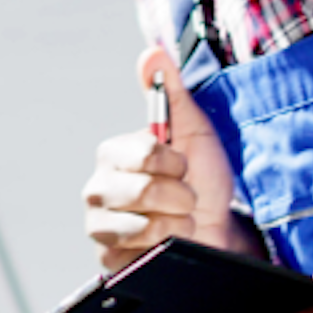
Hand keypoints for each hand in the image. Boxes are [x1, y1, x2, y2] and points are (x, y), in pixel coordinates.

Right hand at [81, 48, 248, 271]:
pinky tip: (165, 246)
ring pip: (143, 226)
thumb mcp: (192, 131)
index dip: (178, 163)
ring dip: (177, 225)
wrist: (215, 232)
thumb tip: (153, 52)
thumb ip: (170, 92)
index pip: (146, 154)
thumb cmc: (202, 180)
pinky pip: (135, 257)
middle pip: (144, 192)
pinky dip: (162, 251)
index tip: (186, 167)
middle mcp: (98, 188)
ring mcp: (99, 227)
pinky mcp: (106, 260)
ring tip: (180, 222)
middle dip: (181, 197)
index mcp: (114, 154)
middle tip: (187, 198)